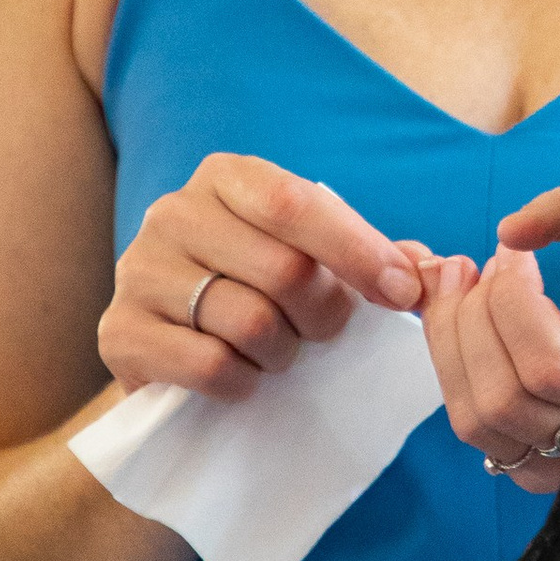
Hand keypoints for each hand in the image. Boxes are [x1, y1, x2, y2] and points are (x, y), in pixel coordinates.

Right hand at [98, 153, 421, 404]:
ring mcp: (137, 271)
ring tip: (278, 354)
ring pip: (249, 322)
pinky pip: (209, 365)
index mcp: (225, 177)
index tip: (402, 295)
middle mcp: (173, 212)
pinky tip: (243, 378)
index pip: (296, 203)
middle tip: (324, 335)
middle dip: (324, 316)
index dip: (358, 252)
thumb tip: (440, 268)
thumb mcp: (317, 264)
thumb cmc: (260, 296)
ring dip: (282, 353)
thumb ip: (380, 258)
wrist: (172, 359)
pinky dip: (243, 383)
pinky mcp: (118, 333)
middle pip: (282, 269)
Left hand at [415, 246, 559, 492]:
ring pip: (472, 416)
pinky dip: (449, 363)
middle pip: (500, 395)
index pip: (550, 366)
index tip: (512, 251)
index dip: (514, 300)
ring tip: (460, 281)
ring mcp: (554, 472)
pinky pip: (469, 422)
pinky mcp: (525, 470)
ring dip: (451, 338)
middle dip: (473, 316)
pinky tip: (455, 316)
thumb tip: (548, 245)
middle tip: (477, 263)